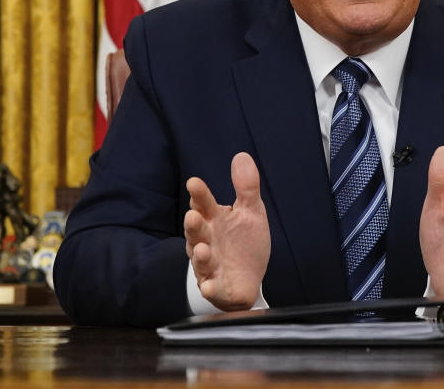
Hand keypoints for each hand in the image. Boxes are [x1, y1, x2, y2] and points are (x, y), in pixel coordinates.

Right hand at [184, 152, 270, 310]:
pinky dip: (210, 287)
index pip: (204, 204)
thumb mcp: (251, 212)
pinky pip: (211, 288)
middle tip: (193, 215)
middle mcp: (207, 241)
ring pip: (201, 259)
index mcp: (215, 220)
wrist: (247, 279)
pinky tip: (210, 285)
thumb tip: (242, 155)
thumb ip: (246, 187)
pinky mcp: (216, 287)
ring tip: (203, 249)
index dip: (199, 195)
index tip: (194, 183)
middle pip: (197, 232)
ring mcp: (209, 265)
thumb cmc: (244, 243)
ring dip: (200, 255)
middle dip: (194, 225)